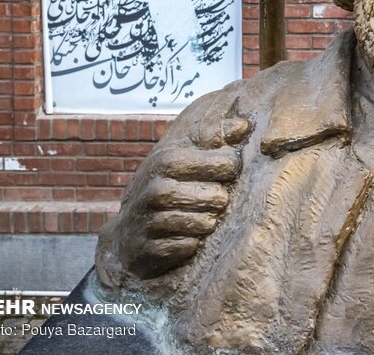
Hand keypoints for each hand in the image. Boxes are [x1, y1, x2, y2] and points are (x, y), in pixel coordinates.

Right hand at [103, 98, 251, 279]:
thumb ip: (214, 136)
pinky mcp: (150, 249)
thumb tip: (245, 124)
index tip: (224, 172)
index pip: (225, 163)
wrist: (128, 232)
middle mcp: (156, 189)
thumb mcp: (184, 154)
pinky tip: (185, 237)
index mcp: (167, 161)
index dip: (231, 169)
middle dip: (219, 201)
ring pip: (205, 223)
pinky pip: (189, 247)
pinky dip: (192, 244)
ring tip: (199, 217)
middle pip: (218, 197)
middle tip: (209, 200)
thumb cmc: (166, 185)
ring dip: (207, 223)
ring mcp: (151, 220)